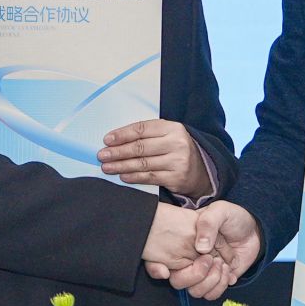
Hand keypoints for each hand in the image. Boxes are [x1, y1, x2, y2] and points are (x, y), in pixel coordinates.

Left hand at [98, 119, 212, 198]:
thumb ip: (147, 135)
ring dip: (121, 166)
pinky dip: (134, 177)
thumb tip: (115, 140)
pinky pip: (150, 177)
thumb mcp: (167, 136)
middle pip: (140, 147)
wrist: (202, 170)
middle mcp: (177, 143)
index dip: (122, 134)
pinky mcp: (177, 178)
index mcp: (173, 127)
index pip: (142, 129)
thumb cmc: (177, 150)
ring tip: (107, 167)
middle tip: (102, 155)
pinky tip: (122, 176)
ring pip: (143, 163)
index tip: (107, 140)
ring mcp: (178, 161)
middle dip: (118, 152)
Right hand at [141, 203, 229, 298]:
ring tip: (222, 263)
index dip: (157, 269)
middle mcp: (189, 261)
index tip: (169, 268)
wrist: (253, 228)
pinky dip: (222, 284)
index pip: (161, 261)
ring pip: (196, 292)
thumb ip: (208, 224)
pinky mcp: (217, 281)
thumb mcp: (219, 211)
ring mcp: (203, 273)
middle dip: (195, 274)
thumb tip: (201, 248)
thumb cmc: (232, 217)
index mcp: (183, 245)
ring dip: (211, 280)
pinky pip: (212, 294)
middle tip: (211, 259)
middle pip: (179, 282)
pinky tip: (229, 270)